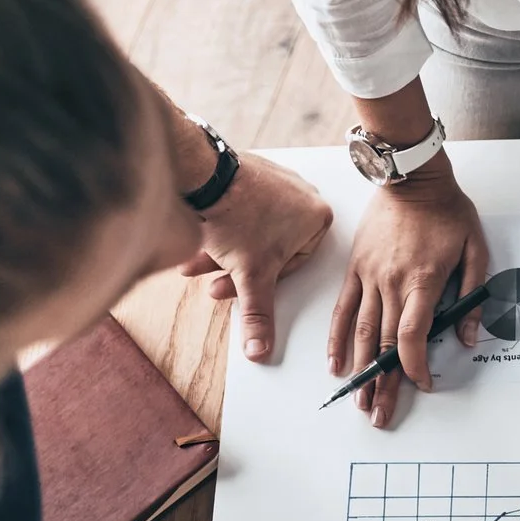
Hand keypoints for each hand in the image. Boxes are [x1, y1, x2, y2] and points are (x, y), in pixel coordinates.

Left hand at [179, 149, 331, 361]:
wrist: (204, 175)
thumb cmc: (238, 216)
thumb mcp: (251, 276)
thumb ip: (258, 315)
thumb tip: (261, 348)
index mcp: (319, 218)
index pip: (293, 264)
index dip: (262, 280)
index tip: (241, 284)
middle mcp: (305, 195)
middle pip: (270, 247)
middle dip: (236, 266)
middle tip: (215, 277)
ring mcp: (280, 180)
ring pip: (254, 229)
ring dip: (226, 249)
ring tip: (200, 258)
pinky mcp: (254, 171)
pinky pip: (243, 207)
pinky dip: (224, 224)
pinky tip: (204, 234)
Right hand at [327, 159, 487, 428]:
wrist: (411, 177)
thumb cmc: (448, 211)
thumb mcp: (476, 250)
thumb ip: (474, 298)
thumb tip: (468, 337)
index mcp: (423, 281)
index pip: (412, 336)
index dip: (414, 366)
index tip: (421, 384)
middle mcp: (391, 283)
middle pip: (386, 343)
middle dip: (383, 383)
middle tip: (379, 414)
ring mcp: (369, 276)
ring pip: (362, 331)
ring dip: (360, 369)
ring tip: (358, 400)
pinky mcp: (355, 269)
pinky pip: (343, 308)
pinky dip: (338, 338)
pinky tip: (336, 363)